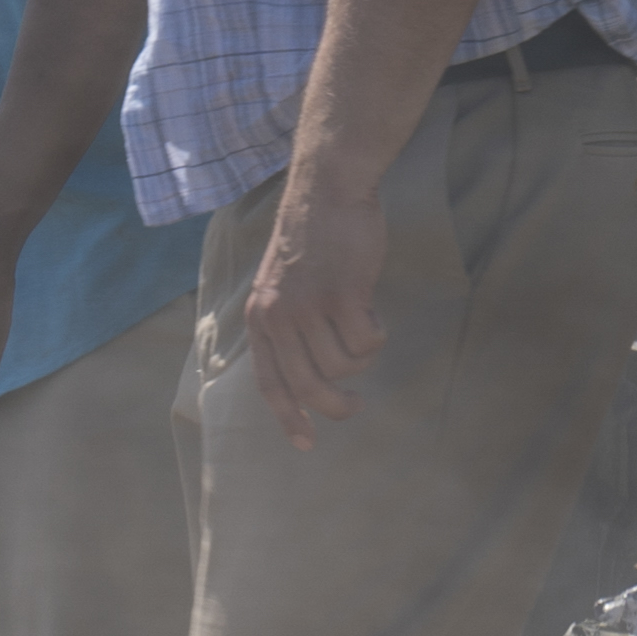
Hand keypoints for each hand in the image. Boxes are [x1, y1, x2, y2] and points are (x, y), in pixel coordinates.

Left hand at [243, 186, 388, 449]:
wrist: (329, 191)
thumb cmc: (313, 239)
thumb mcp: (282, 286)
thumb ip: (288, 327)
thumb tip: (313, 377)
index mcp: (260, 318)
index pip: (270, 383)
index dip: (287, 418)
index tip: (305, 444)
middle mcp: (278, 316)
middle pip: (309, 386)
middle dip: (335, 407)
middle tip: (355, 405)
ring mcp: (309, 306)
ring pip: (343, 366)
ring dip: (360, 356)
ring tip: (361, 324)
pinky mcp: (342, 295)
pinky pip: (367, 343)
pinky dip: (376, 335)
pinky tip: (371, 308)